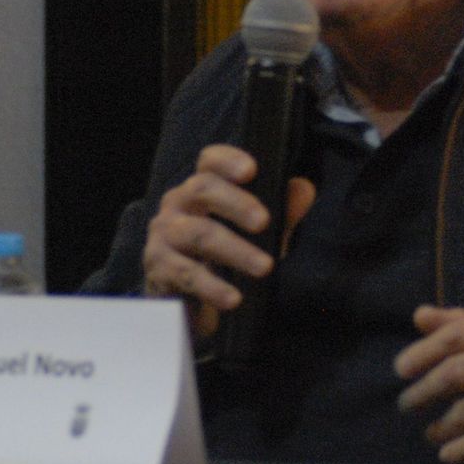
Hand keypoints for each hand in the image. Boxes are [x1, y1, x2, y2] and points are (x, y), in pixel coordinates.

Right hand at [141, 143, 314, 340]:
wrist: (188, 303)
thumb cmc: (224, 257)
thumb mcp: (257, 234)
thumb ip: (281, 212)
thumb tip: (304, 189)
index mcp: (201, 188)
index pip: (210, 162)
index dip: (228, 160)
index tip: (252, 170)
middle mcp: (177, 204)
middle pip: (202, 189)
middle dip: (236, 204)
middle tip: (264, 222)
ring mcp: (164, 235)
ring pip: (199, 234)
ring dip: (236, 251)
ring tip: (265, 267)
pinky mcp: (159, 269)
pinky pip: (187, 275)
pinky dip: (213, 287)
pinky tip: (234, 298)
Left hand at [395, 305, 463, 463]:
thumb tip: (420, 316)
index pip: (457, 334)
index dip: (422, 352)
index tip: (402, 368)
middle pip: (454, 372)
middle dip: (422, 390)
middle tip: (407, 402)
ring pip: (462, 411)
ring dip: (439, 425)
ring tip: (431, 430)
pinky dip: (456, 449)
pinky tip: (446, 451)